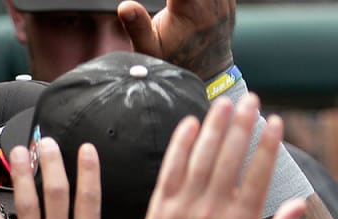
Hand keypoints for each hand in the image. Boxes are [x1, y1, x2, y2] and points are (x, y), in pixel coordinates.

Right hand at [118, 0, 234, 79]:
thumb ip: (137, 27)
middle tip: (172, 6)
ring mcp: (223, 3)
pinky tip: (187, 7)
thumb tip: (124, 7)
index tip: (167, 2)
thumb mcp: (149, 51)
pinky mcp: (228, 4)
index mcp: (189, 9)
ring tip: (178, 7)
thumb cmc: (173, 64)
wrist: (208, 77)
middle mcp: (210, 4)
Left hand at [137, 93, 305, 218]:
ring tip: (224, 102)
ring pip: (201, 159)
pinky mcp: (159, 208)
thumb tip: (301, 202)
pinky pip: (171, 170)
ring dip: (214, 127)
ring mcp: (184, 207)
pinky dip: (180, 146)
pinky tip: (189, 124)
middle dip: (242, 125)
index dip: (266, 145)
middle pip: (229, 158)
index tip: (273, 122)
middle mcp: (212, 210)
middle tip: (250, 99)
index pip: (257, 174)